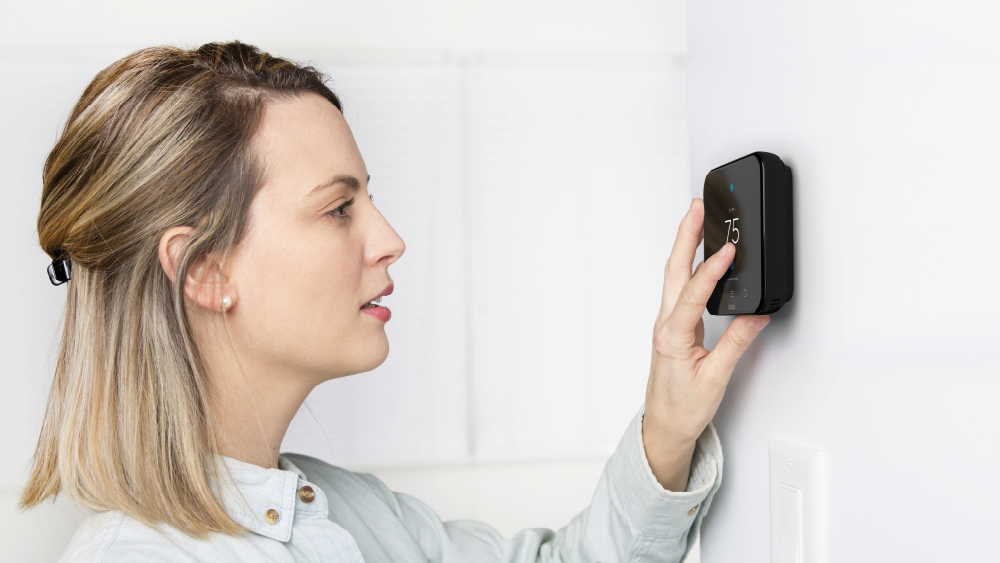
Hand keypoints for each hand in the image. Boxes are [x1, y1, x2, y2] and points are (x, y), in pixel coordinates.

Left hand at [641, 198, 770, 491]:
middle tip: (696, 208)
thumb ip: (736, 344)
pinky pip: (679, 288)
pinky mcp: (673, 327)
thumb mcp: (716, 379)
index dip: (711, 271)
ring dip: (685, 246)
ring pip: (674, 277)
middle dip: (685, 237)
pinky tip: (700, 257)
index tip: (728, 251)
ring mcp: (667, 325)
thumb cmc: (683, 409)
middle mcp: (665, 326)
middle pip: (674, 271)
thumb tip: (756, 316)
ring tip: (697, 221)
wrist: (664, 427)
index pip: (693, 295)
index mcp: (672, 338)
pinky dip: (689, 266)